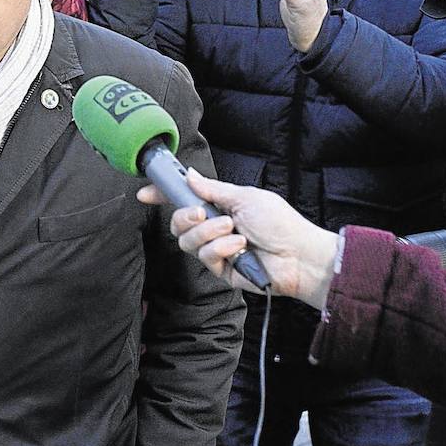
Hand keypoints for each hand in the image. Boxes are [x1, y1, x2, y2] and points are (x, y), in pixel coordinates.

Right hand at [139, 168, 340, 307]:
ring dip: (208, 232)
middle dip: (184, 216)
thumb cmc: (280, 223)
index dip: (163, 196)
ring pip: (187, 241)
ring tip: (232, 230)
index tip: (146, 193)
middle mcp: (213, 228)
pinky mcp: (221, 270)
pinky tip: (240, 246)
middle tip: (201, 213)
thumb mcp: (244, 196)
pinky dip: (222, 248)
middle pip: (177, 223)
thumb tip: (189, 175)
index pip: (184, 200)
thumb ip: (213, 189)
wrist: (298, 254)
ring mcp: (216, 250)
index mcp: (219, 207)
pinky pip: (205, 257)